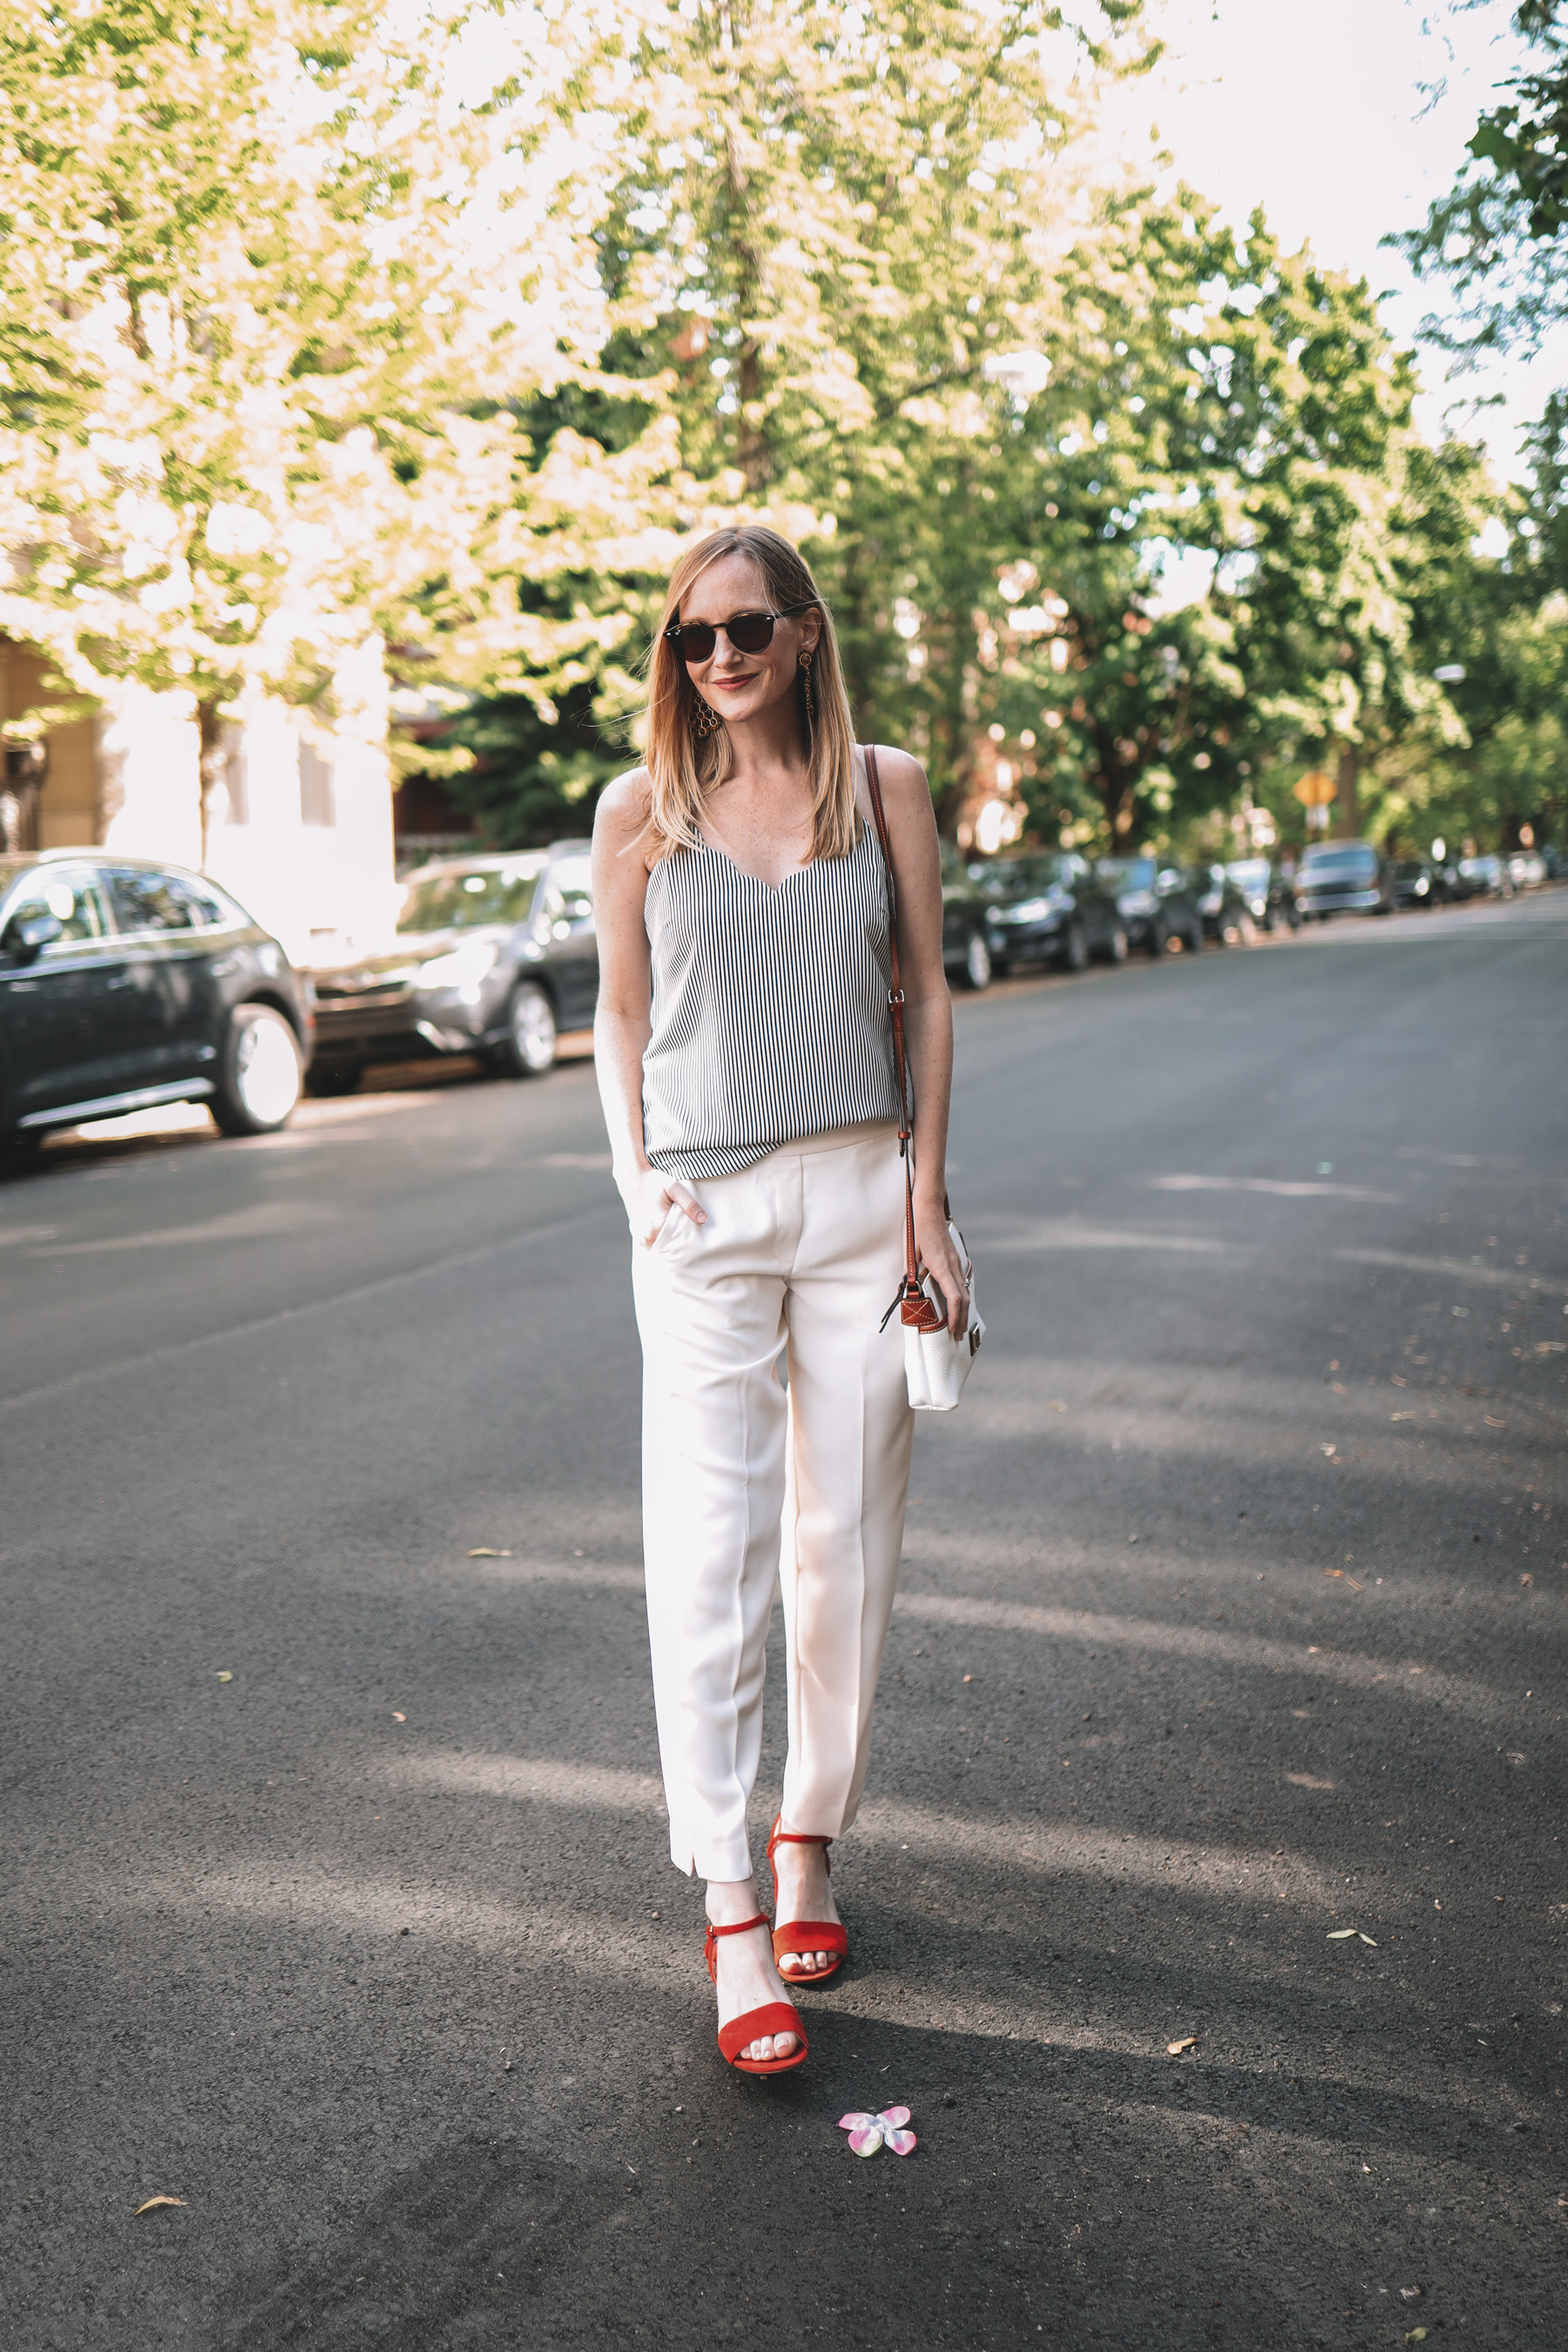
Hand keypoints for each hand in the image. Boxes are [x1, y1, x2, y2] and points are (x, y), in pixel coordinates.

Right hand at [623, 1164, 705, 1248]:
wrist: (631, 1178)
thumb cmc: (652, 1181)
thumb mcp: (673, 1186)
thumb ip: (688, 1203)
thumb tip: (703, 1219)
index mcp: (657, 1226)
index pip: (681, 1243)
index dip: (692, 1240)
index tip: (700, 1235)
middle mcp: (648, 1236)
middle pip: (673, 1248)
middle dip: (684, 1244)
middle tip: (693, 1235)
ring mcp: (642, 1239)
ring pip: (664, 1248)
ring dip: (674, 1243)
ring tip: (682, 1232)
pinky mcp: (640, 1237)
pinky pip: (656, 1246)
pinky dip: (665, 1241)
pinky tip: (671, 1232)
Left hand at [913, 1195, 968, 1338]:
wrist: (928, 1206)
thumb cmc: (915, 1227)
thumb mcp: (909, 1251)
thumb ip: (911, 1273)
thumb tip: (911, 1294)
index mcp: (941, 1266)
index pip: (955, 1298)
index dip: (955, 1317)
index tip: (952, 1330)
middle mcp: (952, 1265)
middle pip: (964, 1299)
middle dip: (962, 1320)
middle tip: (957, 1336)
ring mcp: (955, 1261)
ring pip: (965, 1291)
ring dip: (964, 1310)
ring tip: (959, 1325)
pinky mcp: (954, 1258)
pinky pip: (962, 1282)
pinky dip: (962, 1298)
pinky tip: (958, 1304)